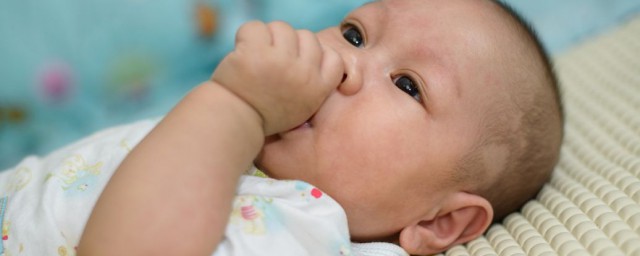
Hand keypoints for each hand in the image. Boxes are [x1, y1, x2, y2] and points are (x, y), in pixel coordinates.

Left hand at [212, 21, 343, 134]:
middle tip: (271, 61)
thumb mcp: (303, 107)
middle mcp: (303, 73)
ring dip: (266, 38)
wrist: (234, 122)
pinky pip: (255, 27)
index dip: (316, 54)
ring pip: (281, 28)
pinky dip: (245, 36)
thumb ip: (313, 84)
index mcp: (318, 88)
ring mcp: (280, 61)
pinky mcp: (256, 52)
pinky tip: (242, 52)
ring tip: (256, 58)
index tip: (299, 62)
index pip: (333, 57)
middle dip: (289, 44)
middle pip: (307, 36)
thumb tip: (314, 57)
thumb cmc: (265, 115)